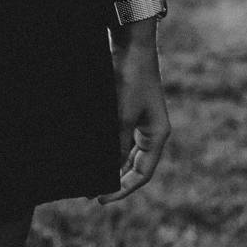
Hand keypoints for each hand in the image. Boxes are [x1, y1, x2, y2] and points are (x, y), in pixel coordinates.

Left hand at [97, 23, 170, 203]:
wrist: (131, 47)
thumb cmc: (132, 79)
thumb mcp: (123, 113)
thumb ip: (118, 140)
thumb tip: (110, 166)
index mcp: (156, 136)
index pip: (142, 173)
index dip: (123, 188)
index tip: (102, 198)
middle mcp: (150, 132)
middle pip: (134, 165)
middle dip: (116, 179)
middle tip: (93, 192)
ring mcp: (140, 121)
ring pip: (125, 151)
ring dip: (110, 163)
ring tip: (91, 175)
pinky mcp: (128, 109)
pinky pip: (118, 136)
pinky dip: (107, 146)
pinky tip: (92, 150)